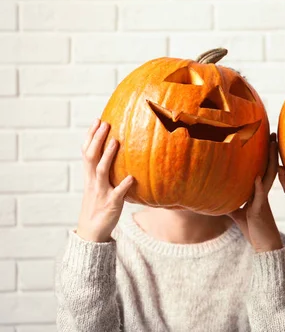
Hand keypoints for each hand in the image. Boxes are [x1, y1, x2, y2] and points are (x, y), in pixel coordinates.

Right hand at [77, 119, 134, 242]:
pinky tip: (131, 177)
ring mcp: (102, 192)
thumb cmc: (98, 206)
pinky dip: (123, 185)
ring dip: (108, 156)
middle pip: (91, 157)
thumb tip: (115, 152)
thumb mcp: (97, 186)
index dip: (90, 136)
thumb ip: (103, 170)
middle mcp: (93, 182)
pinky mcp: (111, 204)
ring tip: (116, 142)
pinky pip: (117, 194)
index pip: (86, 152)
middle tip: (105, 124)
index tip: (97, 120)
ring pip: (102, 171)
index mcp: (89, 177)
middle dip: (97, 140)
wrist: (92, 232)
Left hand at [228, 134, 282, 252]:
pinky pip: (259, 198)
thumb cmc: (253, 229)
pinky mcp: (259, 212)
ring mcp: (262, 202)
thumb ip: (230, 202)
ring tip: (270, 146)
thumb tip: (214, 196)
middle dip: (270, 152)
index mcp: (259, 192)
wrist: (264, 247)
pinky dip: (258, 187)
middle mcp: (263, 194)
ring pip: (268, 178)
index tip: (266, 139)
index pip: (262, 169)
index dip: (264, 155)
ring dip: (269, 162)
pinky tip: (257, 178)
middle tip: (272, 135)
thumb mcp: (238, 212)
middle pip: (269, 168)